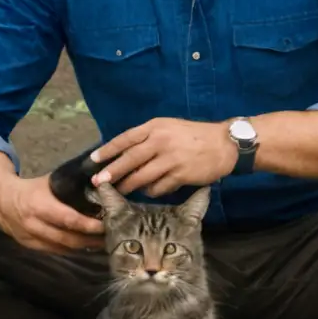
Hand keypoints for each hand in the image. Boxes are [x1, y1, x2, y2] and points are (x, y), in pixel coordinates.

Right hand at [0, 174, 104, 254]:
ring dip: (85, 247)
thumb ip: (71, 185)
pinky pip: (56, 251)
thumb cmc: (31, 189)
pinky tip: (86, 246)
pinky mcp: (31, 247)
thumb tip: (100, 184)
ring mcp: (32, 238)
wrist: (2, 202)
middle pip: (68, 238)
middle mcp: (34, 225)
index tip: (107, 224)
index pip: (69, 219)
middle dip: (91, 239)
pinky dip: (73, 250)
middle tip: (112, 236)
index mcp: (39, 205)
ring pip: (63, 248)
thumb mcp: (49, 182)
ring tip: (104, 242)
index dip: (89, 225)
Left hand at [90, 118, 237, 197]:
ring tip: (119, 191)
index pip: (125, 138)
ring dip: (128, 185)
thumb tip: (124, 154)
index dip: (108, 150)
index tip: (94, 160)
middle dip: (112, 172)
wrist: (224, 144)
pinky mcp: (181, 175)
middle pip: (129, 159)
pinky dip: (151, 191)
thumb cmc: (193, 136)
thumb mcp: (169, 128)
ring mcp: (171, 159)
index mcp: (155, 127)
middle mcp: (161, 141)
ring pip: (142, 176)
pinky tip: (149, 191)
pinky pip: (158, 187)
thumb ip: (148, 138)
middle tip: (98, 182)